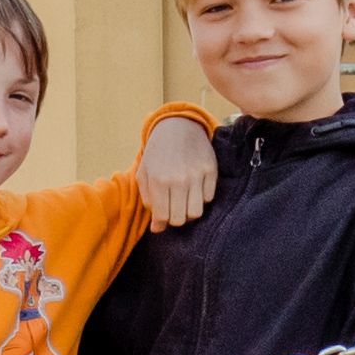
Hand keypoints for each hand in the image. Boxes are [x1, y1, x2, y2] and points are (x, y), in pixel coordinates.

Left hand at [136, 111, 221, 226]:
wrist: (178, 126)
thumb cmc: (158, 152)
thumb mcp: (144, 172)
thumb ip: (148, 199)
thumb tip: (157, 227)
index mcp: (158, 180)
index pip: (162, 217)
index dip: (161, 224)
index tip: (161, 222)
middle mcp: (178, 179)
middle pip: (180, 219)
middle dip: (174, 219)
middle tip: (172, 210)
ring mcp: (196, 175)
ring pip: (196, 213)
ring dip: (189, 212)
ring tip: (184, 203)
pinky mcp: (211, 171)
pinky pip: (209, 198)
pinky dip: (201, 198)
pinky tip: (194, 189)